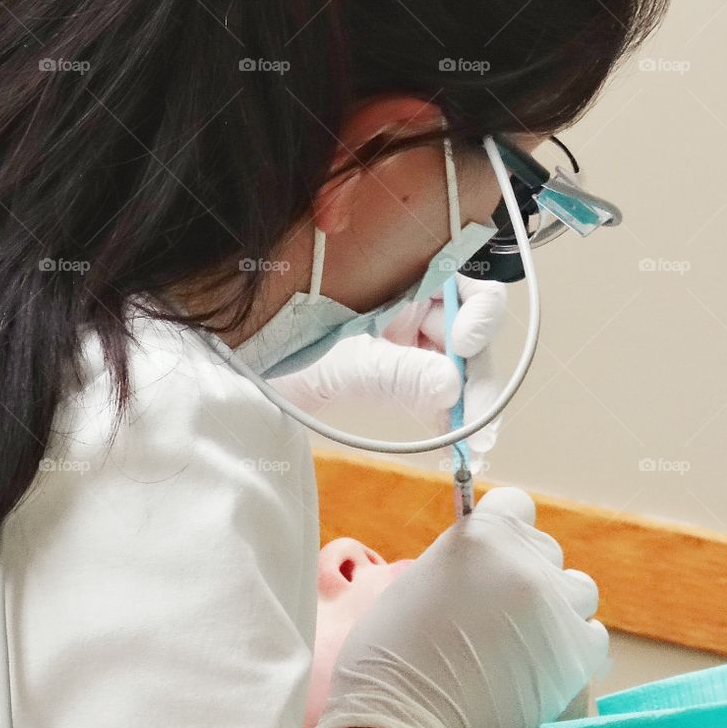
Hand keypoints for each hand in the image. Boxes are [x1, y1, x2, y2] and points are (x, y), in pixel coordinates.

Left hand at [276, 276, 506, 447]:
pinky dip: (451, 418)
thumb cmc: (280, 348)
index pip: (466, 288)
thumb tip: (452, 386)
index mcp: (404, 281)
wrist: (246, 375)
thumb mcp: (339, 360)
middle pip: (471, 336)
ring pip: (461, 369)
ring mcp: (410, 342)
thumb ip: (396, 370)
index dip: (479, 316)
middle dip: (480, 380)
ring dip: (472, 406)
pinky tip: (454, 445)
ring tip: (471, 446)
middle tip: (480, 428)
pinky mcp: (403, 377)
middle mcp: (415, 307)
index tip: (462, 348)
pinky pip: (439, 393)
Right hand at [306, 487, 608, 727]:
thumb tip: (485, 570)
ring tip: (524, 645)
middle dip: (527, 575)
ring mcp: (555, 605)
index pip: (517, 505)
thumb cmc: (390, 659)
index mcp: (481, 534)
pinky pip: (592, 636)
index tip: (497, 556)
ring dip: (556, 610)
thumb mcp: (418, 581)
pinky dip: (571, 649)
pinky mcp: (577, 653)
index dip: (507, 530)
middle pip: (546, 551)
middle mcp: (525, 559)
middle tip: (498, 615)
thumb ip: (462, 564)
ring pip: (577, 591)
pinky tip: (540, 669)